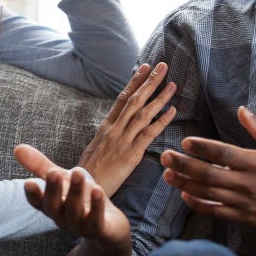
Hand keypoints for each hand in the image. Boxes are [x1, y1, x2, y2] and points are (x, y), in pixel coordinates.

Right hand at [14, 144, 131, 250]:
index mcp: (52, 206)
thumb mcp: (62, 181)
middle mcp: (62, 218)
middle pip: (54, 206)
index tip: (28, 183)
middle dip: (53, 190)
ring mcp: (80, 226)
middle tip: (54, 172)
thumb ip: (41, 167)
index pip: (38, 203)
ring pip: (75, 211)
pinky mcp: (99, 231)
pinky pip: (96, 221)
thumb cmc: (81, 200)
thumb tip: (17, 148)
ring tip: (77, 173)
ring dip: (75, 192)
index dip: (33, 195)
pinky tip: (98, 190)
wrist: (109, 227)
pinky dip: (97, 207)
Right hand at [78, 63, 176, 194]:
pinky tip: (173, 111)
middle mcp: (114, 129)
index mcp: (106, 126)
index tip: (144, 67)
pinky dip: (162, 121)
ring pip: (143, 113)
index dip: (134, 81)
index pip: (122, 98)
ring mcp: (123, 140)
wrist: (82, 189)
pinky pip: (149, 134)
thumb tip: (115, 128)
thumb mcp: (94, 149)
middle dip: (150, 82)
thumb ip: (106, 136)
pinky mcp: (131, 154)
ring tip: (173, 84)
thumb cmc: (87, 172)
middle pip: (134, 100)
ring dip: (160, 97)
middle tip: (163, 66)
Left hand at [160, 106, 255, 229]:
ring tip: (167, 175)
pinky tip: (185, 195)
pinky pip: (215, 211)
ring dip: (184, 184)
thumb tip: (241, 110)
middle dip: (183, 166)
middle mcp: (246, 183)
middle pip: (208, 174)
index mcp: (254, 162)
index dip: (202, 148)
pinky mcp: (242, 217)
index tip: (185, 141)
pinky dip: (198, 204)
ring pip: (207, 193)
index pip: (223, 153)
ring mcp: (242, 202)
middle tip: (165, 157)